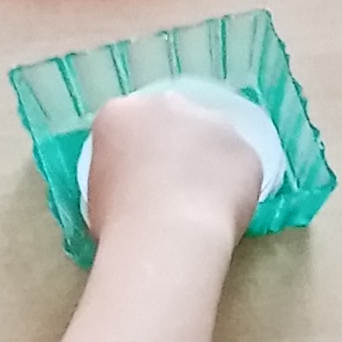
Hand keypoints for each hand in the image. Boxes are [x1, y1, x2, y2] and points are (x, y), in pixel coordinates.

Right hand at [79, 85, 265, 252]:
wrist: (166, 236)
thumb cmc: (118, 221)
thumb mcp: (95, 195)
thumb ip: (117, 176)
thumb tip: (132, 186)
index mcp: (119, 114)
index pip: (127, 126)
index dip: (134, 156)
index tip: (137, 183)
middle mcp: (166, 105)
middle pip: (172, 122)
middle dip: (174, 148)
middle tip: (171, 189)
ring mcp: (212, 122)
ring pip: (211, 140)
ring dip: (207, 164)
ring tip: (200, 206)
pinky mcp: (246, 148)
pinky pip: (238, 167)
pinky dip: (233, 189)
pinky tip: (221, 215)